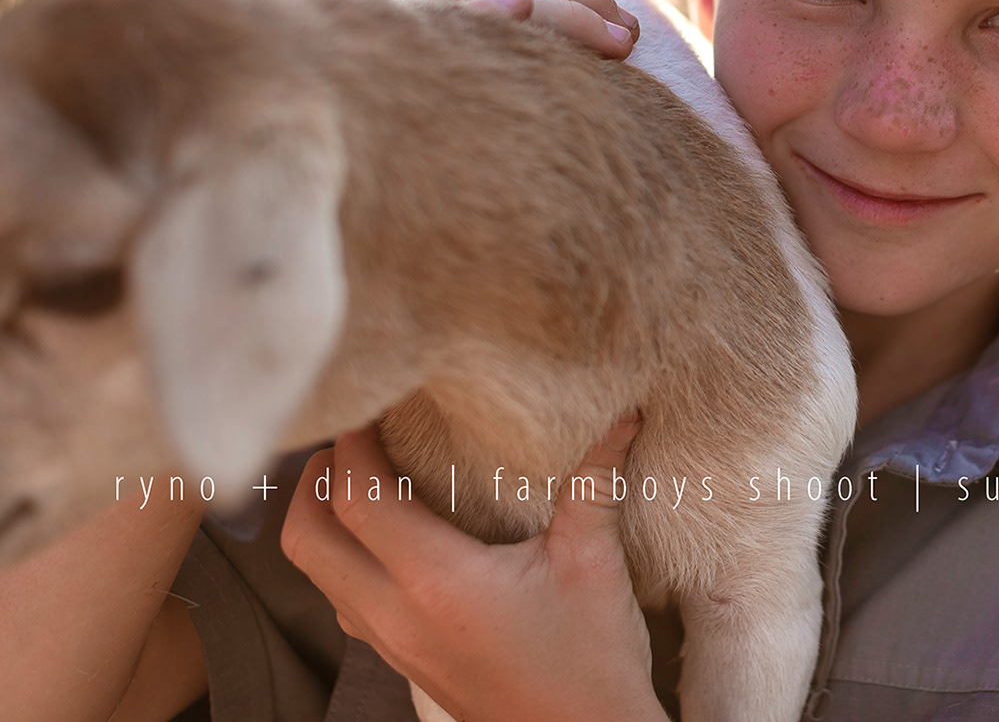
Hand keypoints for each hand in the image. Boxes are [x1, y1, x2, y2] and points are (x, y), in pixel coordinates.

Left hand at [280, 418, 666, 721]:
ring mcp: (393, 645)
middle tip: (350, 437)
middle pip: (305, 539)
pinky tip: (388, 539)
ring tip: (363, 477)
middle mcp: (398, 615)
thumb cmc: (591, 659)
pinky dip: (342, 560)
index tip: (375, 404)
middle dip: (314, 479)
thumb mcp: (594, 561)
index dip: (352, 442)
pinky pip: (341, 603)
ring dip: (323, 521)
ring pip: (316, 575)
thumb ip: (596, 480)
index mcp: (439, 581)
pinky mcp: (401, 662)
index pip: (358, 498)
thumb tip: (624, 414)